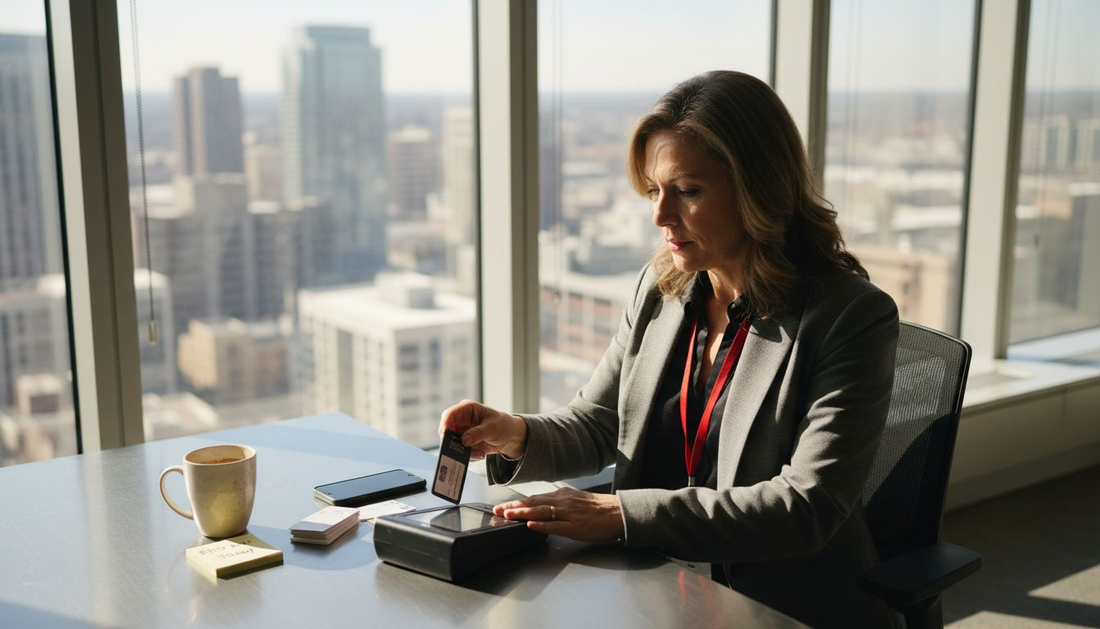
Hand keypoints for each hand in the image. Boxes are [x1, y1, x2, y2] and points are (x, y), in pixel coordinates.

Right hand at [438, 399, 526, 460]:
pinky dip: (469, 455)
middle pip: (447, 431)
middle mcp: (462, 420)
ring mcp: (462, 432)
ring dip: (464, 451)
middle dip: (453, 442)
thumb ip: (478, 433)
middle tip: (461, 451)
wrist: (511, 437)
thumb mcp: (493, 428)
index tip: (445, 436)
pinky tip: (481, 453)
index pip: (449, 414)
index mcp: (467, 409)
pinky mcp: (465, 443)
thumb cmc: (503, 425)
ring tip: (479, 453)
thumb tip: (464, 440)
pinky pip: (460, 451)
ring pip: (453, 444)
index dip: (445, 424)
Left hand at [494, 487, 624, 541]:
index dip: (517, 502)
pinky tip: (531, 525)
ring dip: (523, 513)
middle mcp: (564, 501)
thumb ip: (559, 502)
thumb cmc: (600, 509)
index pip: (535, 498)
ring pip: (541, 511)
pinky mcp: (576, 526)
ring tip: (507, 515)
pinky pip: (556, 525)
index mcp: (563, 495)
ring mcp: (569, 513)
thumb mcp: (577, 499)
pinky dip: (542, 525)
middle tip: (496, 510)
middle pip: (533, 502)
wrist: (619, 513)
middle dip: (513, 507)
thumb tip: (542, 504)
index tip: (502, 506)